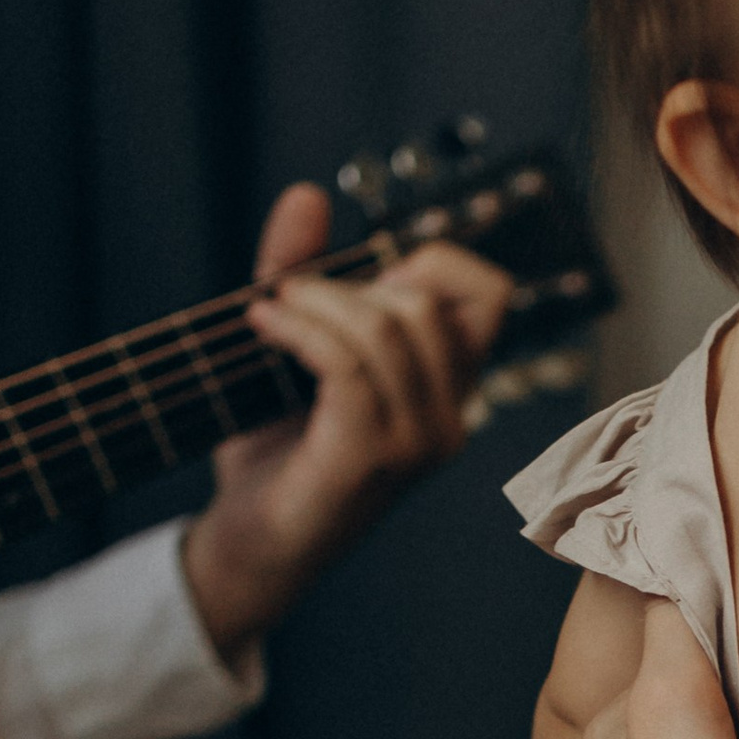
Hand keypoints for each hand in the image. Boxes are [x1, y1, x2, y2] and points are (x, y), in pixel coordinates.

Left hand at [178, 180, 515, 660]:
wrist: (248, 545)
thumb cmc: (275, 453)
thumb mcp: (290, 348)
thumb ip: (302, 273)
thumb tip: (307, 193)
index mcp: (446, 389)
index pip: (489, 296)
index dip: (434, 259)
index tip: (366, 274)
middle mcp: (448, 418)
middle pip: (428, 304)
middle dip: (351, 283)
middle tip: (289, 296)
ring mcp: (417, 443)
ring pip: (389, 329)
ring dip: (316, 301)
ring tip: (269, 309)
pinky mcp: (372, 459)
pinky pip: (348, 364)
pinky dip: (299, 329)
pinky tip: (263, 324)